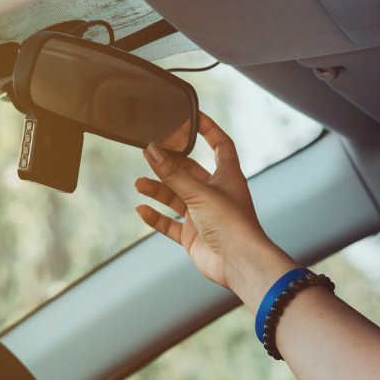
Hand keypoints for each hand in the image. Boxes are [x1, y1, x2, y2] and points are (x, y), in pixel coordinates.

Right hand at [134, 114, 297, 308]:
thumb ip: (173, 174)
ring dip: (158, 190)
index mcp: (228, 177)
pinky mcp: (193, 236)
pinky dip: (156, 217)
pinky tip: (142, 210)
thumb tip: (152, 150)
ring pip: (176, 197)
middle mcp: (216, 194)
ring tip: (139, 183)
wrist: (239, 263)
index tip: (190, 116)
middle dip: (168, 163)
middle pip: (189, 171)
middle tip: (147, 153)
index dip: (208, 129)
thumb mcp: (199, 193)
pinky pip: (170, 224)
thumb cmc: (233, 225)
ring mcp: (203, 215)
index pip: (220, 144)